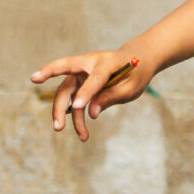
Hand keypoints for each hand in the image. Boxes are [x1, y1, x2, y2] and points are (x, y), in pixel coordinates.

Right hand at [30, 49, 152, 141]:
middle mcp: (88, 63)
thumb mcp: (131, 87)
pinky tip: (83, 134)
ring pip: (66, 92)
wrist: (137, 59)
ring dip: (64, 113)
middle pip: (66, 79)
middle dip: (58, 101)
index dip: (86, 92)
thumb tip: (92, 113)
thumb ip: (111, 97)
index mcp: (106, 62)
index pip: (94, 78)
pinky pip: (74, 99)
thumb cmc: (135, 72)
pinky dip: (77, 116)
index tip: (78, 106)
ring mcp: (81, 73)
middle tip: (57, 124)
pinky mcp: (80, 82)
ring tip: (76, 135)